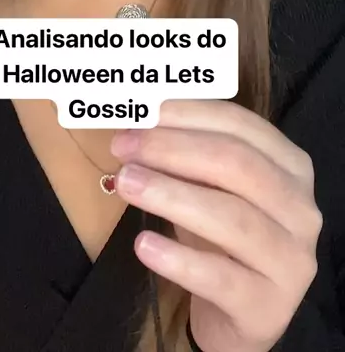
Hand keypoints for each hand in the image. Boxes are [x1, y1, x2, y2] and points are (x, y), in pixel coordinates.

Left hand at [111, 100, 321, 351]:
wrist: (238, 313)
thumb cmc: (222, 235)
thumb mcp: (209, 187)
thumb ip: (186, 155)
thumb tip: (139, 124)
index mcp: (292, 166)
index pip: (241, 126)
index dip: (189, 115)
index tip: (142, 112)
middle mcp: (302, 209)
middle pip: (236, 165)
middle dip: (173, 149)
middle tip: (124, 147)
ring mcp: (291, 260)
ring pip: (232, 218)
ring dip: (171, 195)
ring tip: (124, 183)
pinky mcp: (267, 307)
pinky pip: (220, 278)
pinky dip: (178, 259)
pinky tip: (143, 244)